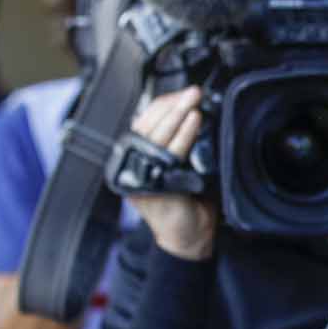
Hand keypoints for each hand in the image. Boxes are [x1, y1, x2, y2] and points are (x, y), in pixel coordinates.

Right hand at [128, 87, 216, 259]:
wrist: (188, 237)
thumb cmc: (185, 200)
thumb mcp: (176, 164)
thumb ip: (172, 142)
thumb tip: (186, 108)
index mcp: (134, 158)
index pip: (143, 122)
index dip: (162, 105)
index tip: (181, 93)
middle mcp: (133, 167)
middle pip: (147, 126)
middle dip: (171, 105)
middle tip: (192, 91)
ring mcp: (141, 177)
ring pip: (156, 137)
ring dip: (176, 115)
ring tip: (192, 101)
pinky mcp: (153, 187)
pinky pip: (170, 154)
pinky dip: (183, 135)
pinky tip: (194, 122)